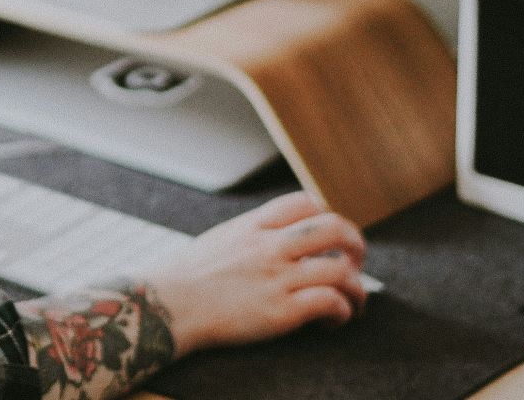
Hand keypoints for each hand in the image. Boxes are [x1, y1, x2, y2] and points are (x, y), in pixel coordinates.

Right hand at [143, 192, 366, 354]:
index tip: (329, 237)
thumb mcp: (221, 239)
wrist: (167, 306)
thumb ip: (251, 235)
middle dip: (356, 245)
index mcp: (255, 226)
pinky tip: (333, 321)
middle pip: (334, 228)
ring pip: (340, 271)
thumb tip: (273, 239)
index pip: (306, 203)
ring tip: (355, 303)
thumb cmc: (187, 279)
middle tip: (356, 261)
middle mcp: (270, 246)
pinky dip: (342, 312)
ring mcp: (277, 278)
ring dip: (357, 289)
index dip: (327, 216)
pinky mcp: (280, 311)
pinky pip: (329, 302)